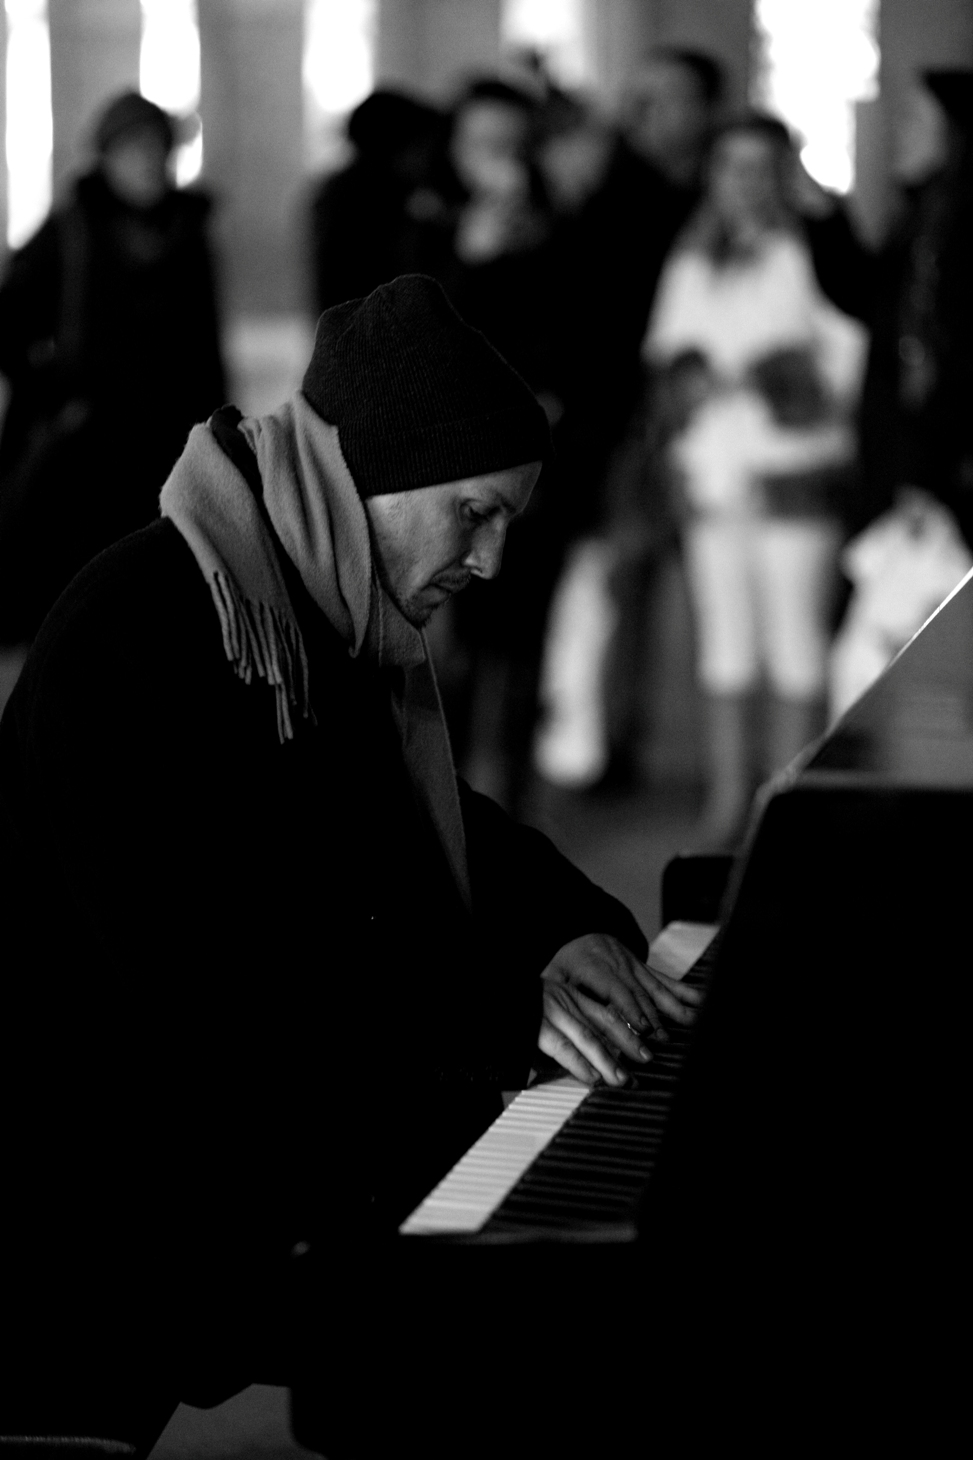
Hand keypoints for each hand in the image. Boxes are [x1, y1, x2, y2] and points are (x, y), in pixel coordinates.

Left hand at [538, 933, 702, 1086]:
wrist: (575, 928)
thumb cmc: (561, 960)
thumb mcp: (553, 977)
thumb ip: (561, 998)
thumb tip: (561, 1023)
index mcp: (593, 966)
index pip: (615, 989)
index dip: (630, 1009)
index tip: (643, 1028)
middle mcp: (617, 964)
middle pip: (638, 993)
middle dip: (652, 1017)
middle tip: (663, 1039)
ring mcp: (633, 965)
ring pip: (654, 986)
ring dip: (672, 1006)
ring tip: (689, 1022)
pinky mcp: (643, 967)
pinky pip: (664, 979)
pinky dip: (683, 991)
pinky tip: (699, 1001)